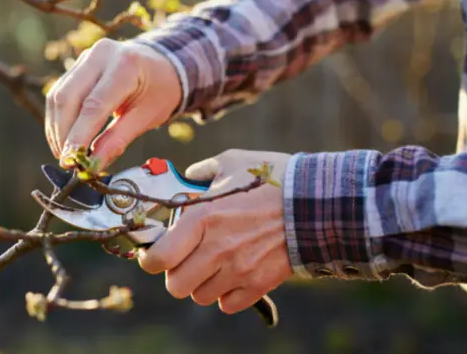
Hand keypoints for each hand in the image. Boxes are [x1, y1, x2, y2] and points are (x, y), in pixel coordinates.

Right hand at [45, 38, 181, 168]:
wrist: (162, 64)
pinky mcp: (77, 64)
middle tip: (66, 161)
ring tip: (64, 154)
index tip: (70, 161)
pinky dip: (58, 119)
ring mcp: (86, 57)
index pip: (94, 105)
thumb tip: (92, 166)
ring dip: (56, 128)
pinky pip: (59, 93)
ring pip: (58, 96)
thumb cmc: (159, 90)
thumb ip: (118, 140)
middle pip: (68, 98)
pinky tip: (63, 138)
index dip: (78, 136)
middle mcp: (101, 55)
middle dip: (63, 134)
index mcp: (125, 66)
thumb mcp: (146, 117)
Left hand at [137, 149, 292, 313]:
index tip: (155, 254)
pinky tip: (234, 274)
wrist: (316, 203)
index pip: (158, 259)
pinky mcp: (258, 284)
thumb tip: (188, 177)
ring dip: (202, 284)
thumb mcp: (232, 162)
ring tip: (213, 265)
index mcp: (201, 218)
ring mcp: (238, 271)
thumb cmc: (272, 179)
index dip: (150, 260)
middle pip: (175, 286)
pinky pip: (227, 304)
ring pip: (200, 297)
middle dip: (176, 274)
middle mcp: (215, 249)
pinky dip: (226, 294)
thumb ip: (202, 171)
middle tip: (186, 260)